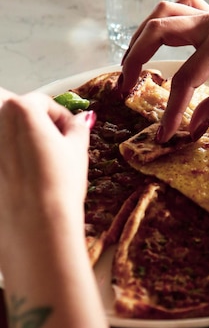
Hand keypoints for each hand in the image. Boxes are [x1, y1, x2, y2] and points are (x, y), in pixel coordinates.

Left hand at [0, 90, 93, 269]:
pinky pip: (1, 154)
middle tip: (54, 143)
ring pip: (5, 134)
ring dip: (20, 140)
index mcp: (20, 109)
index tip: (72, 131)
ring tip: (41, 162)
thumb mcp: (77, 150)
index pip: (42, 102)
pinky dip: (10, 159)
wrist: (35, 225)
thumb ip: (78, 128)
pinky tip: (26, 177)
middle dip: (35, 123)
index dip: (61, 117)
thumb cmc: (57, 186)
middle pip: (16, 112)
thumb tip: (82, 120)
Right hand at [120, 0, 208, 141]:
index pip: (185, 78)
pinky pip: (181, 8)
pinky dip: (164, 21)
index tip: (164, 135)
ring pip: (163, 13)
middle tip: (123, 89)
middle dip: (134, 60)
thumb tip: (190, 129)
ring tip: (129, 64)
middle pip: (158, 31)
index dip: (171, 110)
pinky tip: (159, 38)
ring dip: (141, 36)